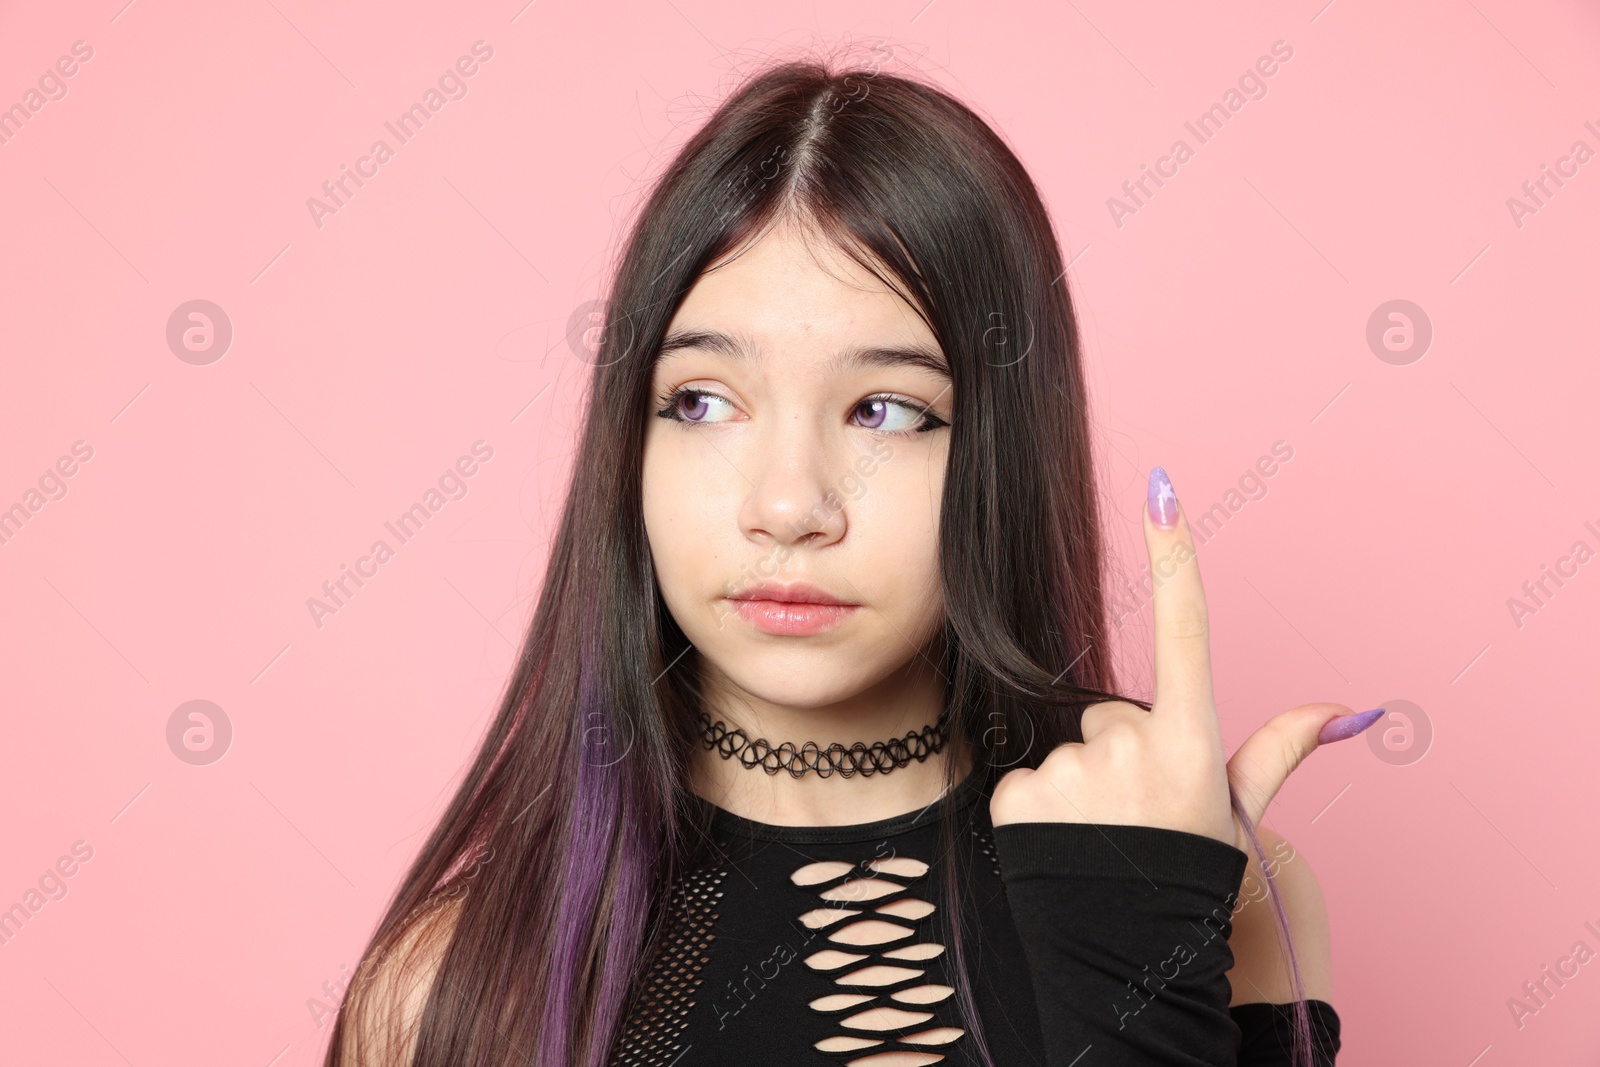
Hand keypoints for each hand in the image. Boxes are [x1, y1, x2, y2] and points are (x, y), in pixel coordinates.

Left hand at [989, 466, 1383, 849]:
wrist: (1128, 962)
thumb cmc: (1187, 879)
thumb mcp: (1235, 812)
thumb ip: (1278, 749)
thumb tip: (1346, 709)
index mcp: (1191, 742)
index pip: (1185, 630)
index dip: (1174, 557)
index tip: (1162, 487)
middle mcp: (1132, 747)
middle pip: (1115, 713)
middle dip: (1123, 752)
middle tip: (1137, 814)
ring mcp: (1072, 771)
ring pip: (1071, 748)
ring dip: (1083, 784)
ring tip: (1100, 839)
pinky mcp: (1018, 795)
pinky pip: (1028, 779)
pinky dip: (1040, 808)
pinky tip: (1062, 847)